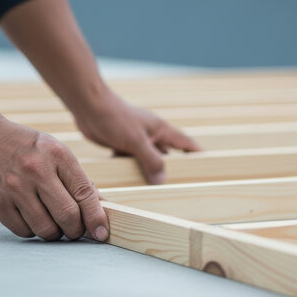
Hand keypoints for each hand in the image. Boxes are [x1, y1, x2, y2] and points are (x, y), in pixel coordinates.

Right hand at [0, 117, 108, 240]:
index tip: (101, 233)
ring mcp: (14, 188)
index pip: (84, 193)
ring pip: (45, 229)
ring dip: (54, 233)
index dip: (96, 218)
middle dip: (75, 230)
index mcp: (57, 155)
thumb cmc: (30, 150)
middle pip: (67, 216)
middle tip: (74, 229)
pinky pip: (23, 231)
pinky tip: (32, 218)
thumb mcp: (58, 154)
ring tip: (52, 222)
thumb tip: (101, 212)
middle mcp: (36, 171)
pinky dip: (32, 231)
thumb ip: (80, 182)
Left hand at [73, 93, 200, 183]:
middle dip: (174, 168)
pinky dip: (132, 170)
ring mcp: (136, 140)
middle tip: (182, 186)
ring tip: (157, 190)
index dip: (196, 153)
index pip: (185, 142)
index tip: (208, 164)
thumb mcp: (137, 141)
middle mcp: (151, 135)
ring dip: (151, 171)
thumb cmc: (115, 117)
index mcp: (160, 130)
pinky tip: (131, 182)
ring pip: (148, 159)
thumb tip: (162, 180)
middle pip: (168, 154)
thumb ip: (151, 160)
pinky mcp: (121, 144)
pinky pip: (131, 161)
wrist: (88, 106)